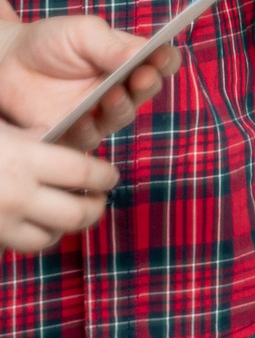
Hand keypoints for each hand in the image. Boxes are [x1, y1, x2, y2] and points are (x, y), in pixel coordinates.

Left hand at [0, 18, 176, 150]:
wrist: (6, 61)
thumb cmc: (49, 41)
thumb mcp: (83, 33)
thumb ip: (112, 45)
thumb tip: (144, 54)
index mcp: (129, 58)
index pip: (161, 62)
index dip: (165, 61)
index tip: (160, 56)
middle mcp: (120, 86)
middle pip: (147, 91)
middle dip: (146, 84)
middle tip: (139, 77)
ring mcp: (98, 112)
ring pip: (122, 117)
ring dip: (120, 108)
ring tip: (108, 97)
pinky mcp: (73, 132)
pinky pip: (89, 139)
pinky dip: (88, 130)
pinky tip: (81, 119)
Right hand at [0, 128, 117, 254]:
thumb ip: (29, 135)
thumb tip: (56, 139)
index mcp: (24, 160)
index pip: (83, 174)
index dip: (104, 177)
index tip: (110, 176)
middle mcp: (15, 196)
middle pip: (75, 214)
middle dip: (94, 209)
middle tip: (98, 201)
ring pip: (46, 239)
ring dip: (62, 228)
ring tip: (66, 215)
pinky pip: (13, 249)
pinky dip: (28, 239)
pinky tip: (30, 225)